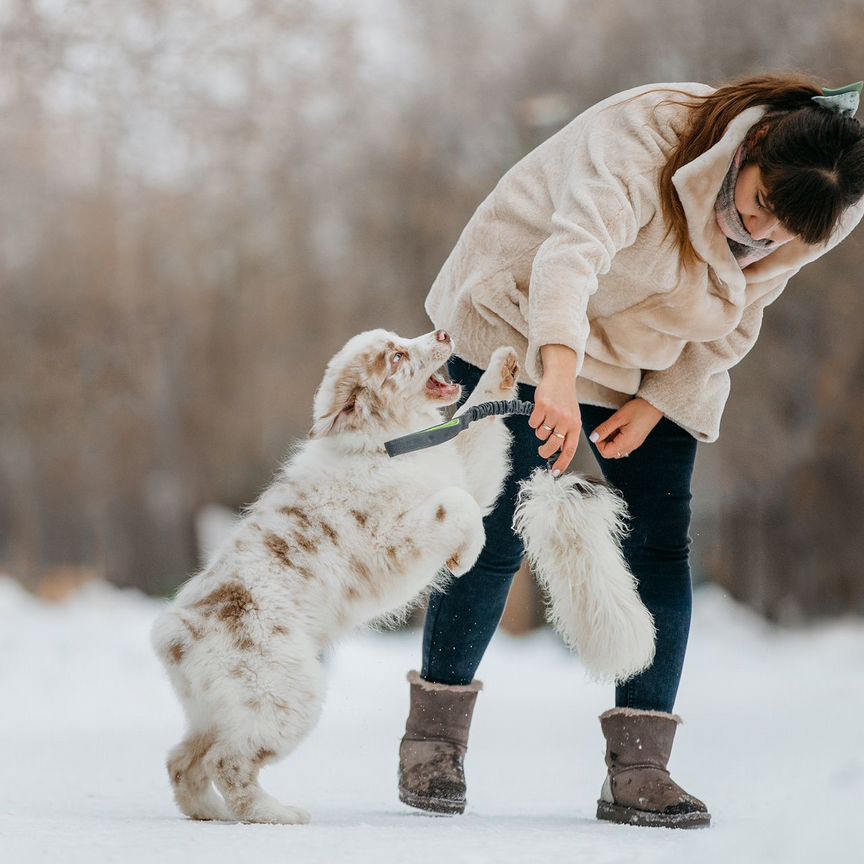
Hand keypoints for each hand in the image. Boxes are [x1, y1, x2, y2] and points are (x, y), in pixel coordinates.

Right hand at [529, 347, 581, 475]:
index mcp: (576, 425)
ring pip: (540, 434)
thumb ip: (568, 434)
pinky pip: (532, 423)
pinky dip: (533, 420)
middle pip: (552, 446)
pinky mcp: (542, 406)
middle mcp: (566, 420)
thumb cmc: (565, 400)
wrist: (560, 377)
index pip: (569, 449)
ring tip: (545, 419)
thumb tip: (559, 452)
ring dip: (540, 430)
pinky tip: (540, 412)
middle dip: (544, 451)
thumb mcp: (572, 417)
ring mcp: (554, 413)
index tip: (555, 473)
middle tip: (542, 450)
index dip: (562, 463)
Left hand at [588, 398, 662, 458]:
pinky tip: (620, 428)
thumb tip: (593, 438)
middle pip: (610, 454)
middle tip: (606, 429)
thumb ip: (604, 429)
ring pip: (616, 450)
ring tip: (614, 427)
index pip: (605, 453)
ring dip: (610, 441)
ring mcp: (634, 445)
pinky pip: (622, 446)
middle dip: (604, 443)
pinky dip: (617, 440)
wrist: (655, 405)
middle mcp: (631, 446)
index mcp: (626, 442)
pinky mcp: (636, 441)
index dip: (599, 443)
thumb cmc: (639, 409)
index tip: (600, 431)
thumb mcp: (618, 418)